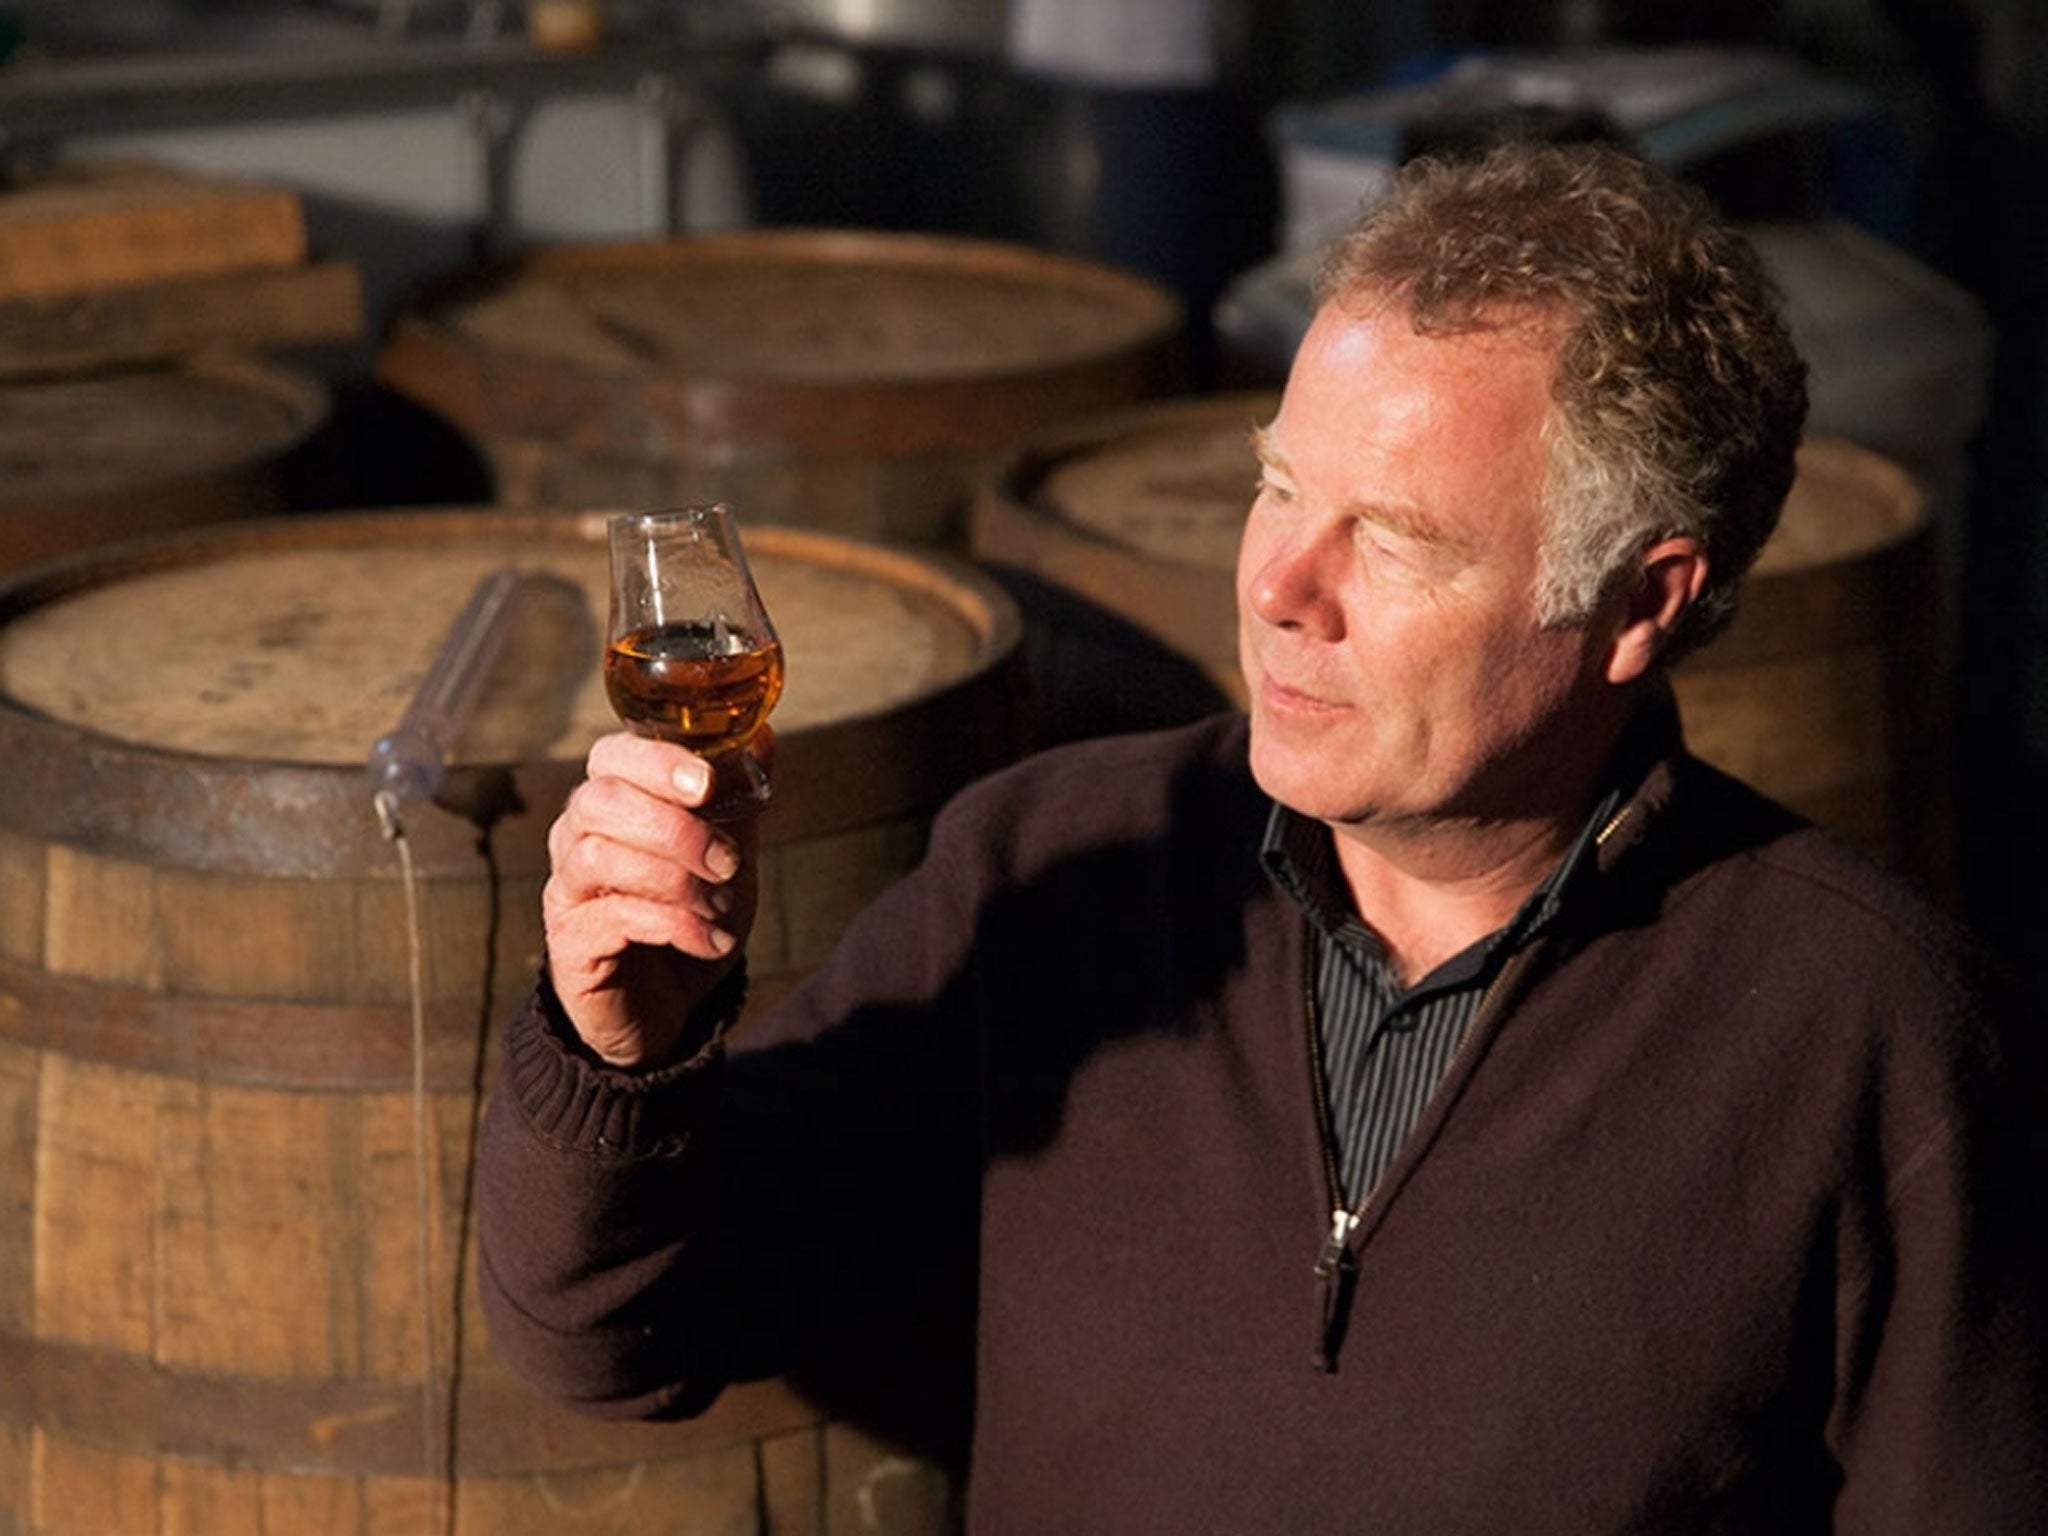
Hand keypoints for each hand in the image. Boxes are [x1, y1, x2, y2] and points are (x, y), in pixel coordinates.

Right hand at [542, 730, 770, 1065]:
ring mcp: (567, 887)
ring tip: (719, 907)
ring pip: (600, 855)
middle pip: (599, 800)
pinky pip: (612, 916)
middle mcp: (576, 835)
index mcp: (612, 800)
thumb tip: (762, 737)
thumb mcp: (728, 852)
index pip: (612, 755)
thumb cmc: (691, 914)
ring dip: (676, 881)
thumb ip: (739, 798)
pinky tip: (710, 940)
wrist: (668, 1006)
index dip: (657, 761)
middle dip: (673, 827)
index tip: (706, 785)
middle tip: (725, 862)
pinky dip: (674, 925)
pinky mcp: (570, 939)